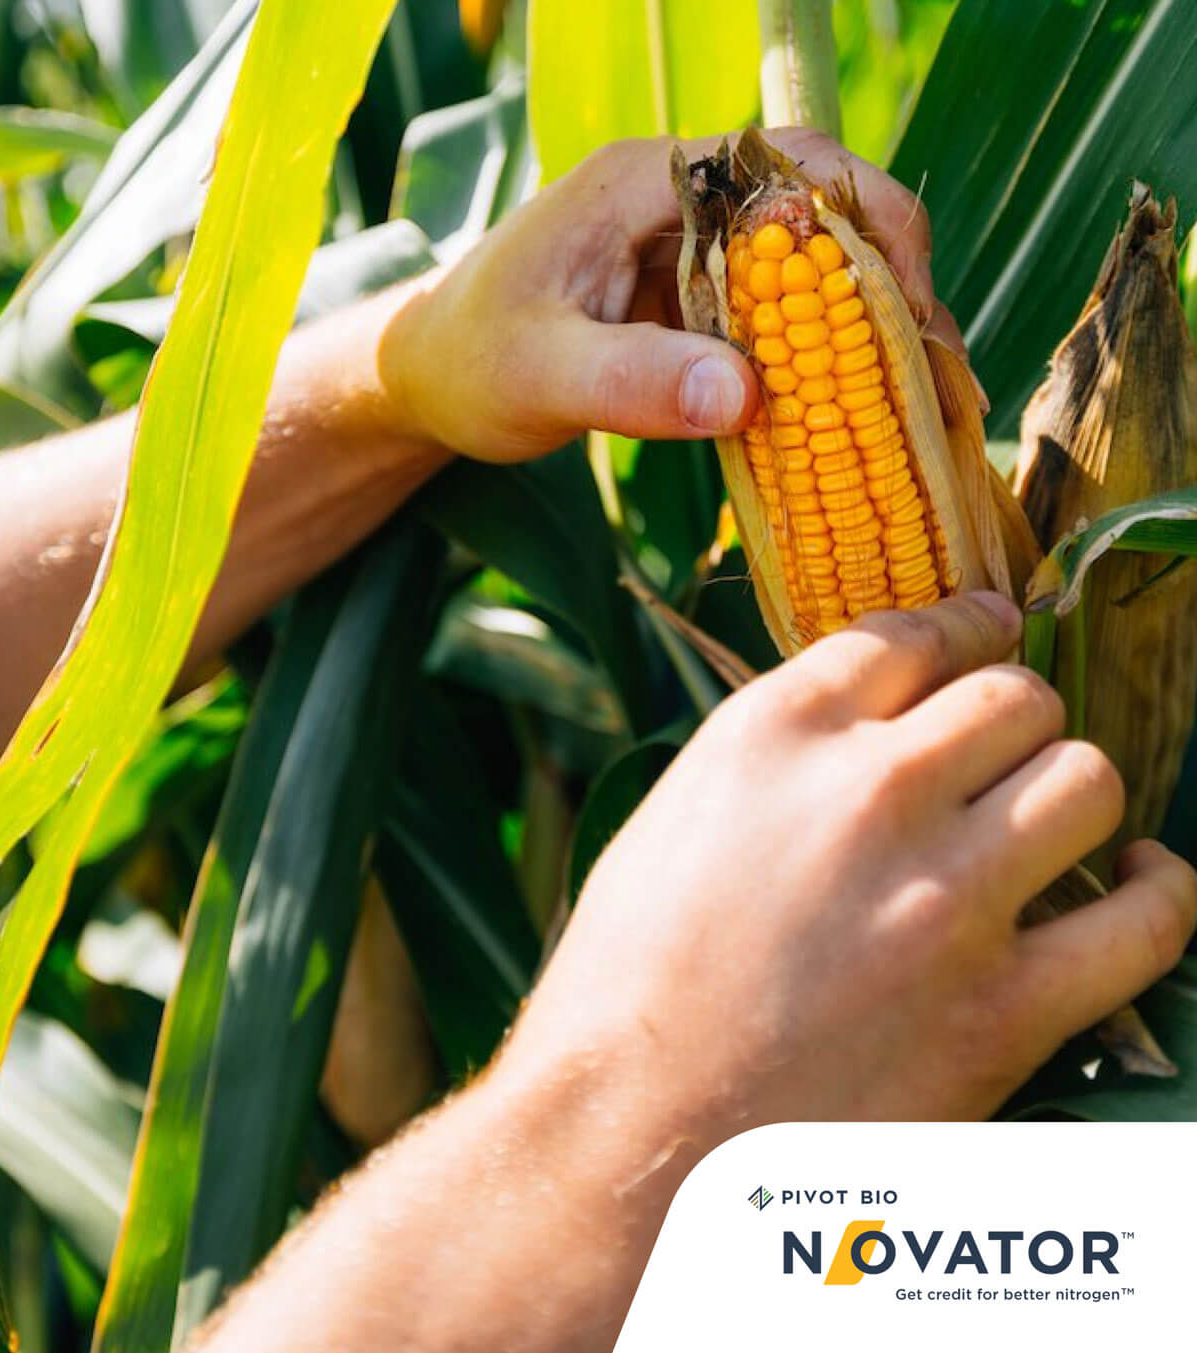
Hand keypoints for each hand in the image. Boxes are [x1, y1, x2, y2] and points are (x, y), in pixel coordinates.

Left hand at [381, 127, 965, 462]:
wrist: (425, 377)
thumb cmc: (468, 363)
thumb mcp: (538, 376)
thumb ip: (631, 382)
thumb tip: (744, 396)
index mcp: (648, 182)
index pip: (788, 165)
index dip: (866, 225)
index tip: (910, 311)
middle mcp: (681, 204)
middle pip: (819, 219)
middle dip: (886, 287)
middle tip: (934, 375)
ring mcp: (690, 256)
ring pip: (807, 275)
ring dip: (862, 333)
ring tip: (915, 408)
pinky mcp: (690, 308)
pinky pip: (775, 325)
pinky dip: (816, 366)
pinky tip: (849, 419)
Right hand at [503, 593, 1196, 1138]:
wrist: (627, 1139)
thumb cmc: (621, 987)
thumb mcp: (670, 824)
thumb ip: (769, 765)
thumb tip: (852, 740)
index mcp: (772, 735)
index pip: (908, 634)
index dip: (962, 625)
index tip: (990, 629)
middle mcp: (869, 791)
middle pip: (1012, 696)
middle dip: (1014, 714)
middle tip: (1004, 747)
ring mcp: (947, 897)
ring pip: (1086, 778)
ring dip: (1071, 790)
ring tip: (1050, 819)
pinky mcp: (1005, 1007)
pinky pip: (1145, 920)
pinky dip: (1154, 892)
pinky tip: (1132, 886)